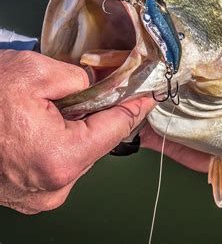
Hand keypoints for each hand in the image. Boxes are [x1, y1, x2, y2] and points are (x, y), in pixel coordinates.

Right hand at [0, 50, 155, 213]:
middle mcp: (54, 185)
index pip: (116, 128)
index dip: (135, 108)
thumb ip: (76, 77)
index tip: (148, 98)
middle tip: (98, 91)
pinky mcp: (26, 196)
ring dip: (78, 131)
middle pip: (99, 143)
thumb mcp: (32, 72)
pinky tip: (44, 125)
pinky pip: (58, 163)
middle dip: (100, 116)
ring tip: (59, 109)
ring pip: (79, 155)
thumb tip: (94, 83)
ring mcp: (39, 196)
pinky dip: (59, 143)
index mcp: (61, 157)